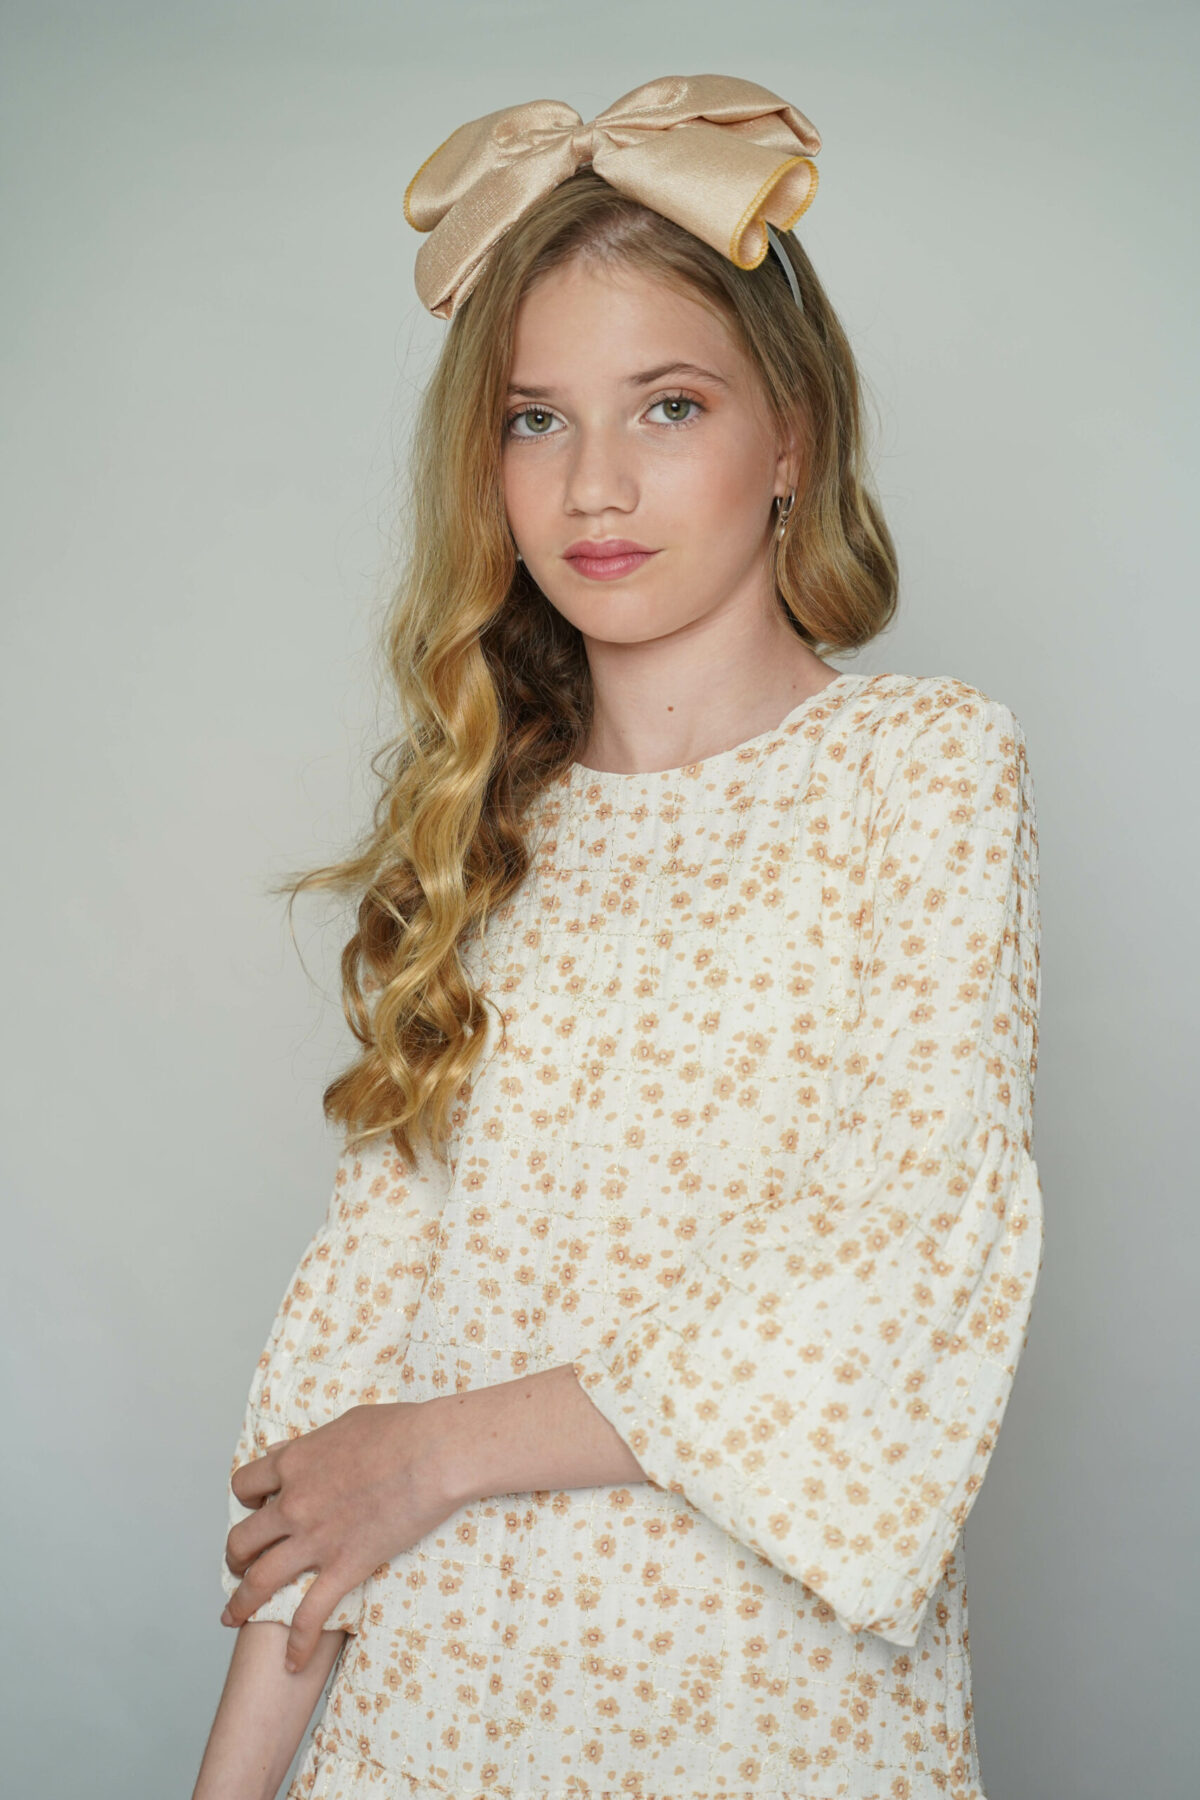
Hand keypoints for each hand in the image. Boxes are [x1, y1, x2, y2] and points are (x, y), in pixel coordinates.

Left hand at [221, 1400, 454, 1672]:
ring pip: (259, 1580)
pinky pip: (310, 1614)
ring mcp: (317, 1538)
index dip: (246, 1500)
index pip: (245, 1485)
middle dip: (234, 1557)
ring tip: (234, 1618)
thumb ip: (312, 1444)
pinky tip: (292, 1662)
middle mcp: (294, 1503)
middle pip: (241, 1538)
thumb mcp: (346, 1423)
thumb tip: (291, 1452)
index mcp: (294, 1463)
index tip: (256, 1508)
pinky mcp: (345, 1566)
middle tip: (239, 1567)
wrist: (434, 1453)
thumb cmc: (400, 1429)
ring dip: (241, 1603)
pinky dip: (296, 1643)